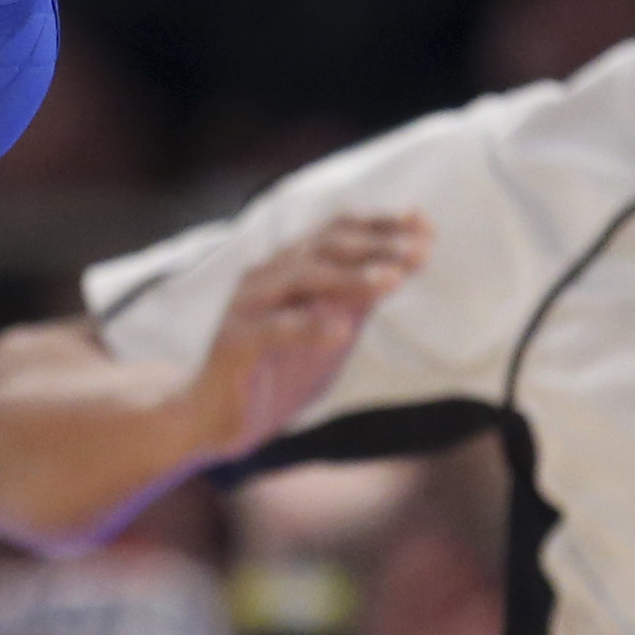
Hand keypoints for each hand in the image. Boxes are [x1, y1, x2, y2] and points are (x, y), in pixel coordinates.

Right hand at [183, 212, 431, 462]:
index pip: (335, 232)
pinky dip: (305, 327)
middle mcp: (266, 277)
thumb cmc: (274, 364)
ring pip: (300, 279)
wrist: (210, 410)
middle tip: (419, 250)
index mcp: (286, 268)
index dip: (379, 226)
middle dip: (374, 246)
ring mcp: (247, 306)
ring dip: (349, 276)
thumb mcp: (327, 328)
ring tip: (392, 279)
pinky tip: (339, 331)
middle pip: (322, 248)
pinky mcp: (234, 343)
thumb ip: (356, 298)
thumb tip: (403, 265)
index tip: (424, 224)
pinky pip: (271, 329)